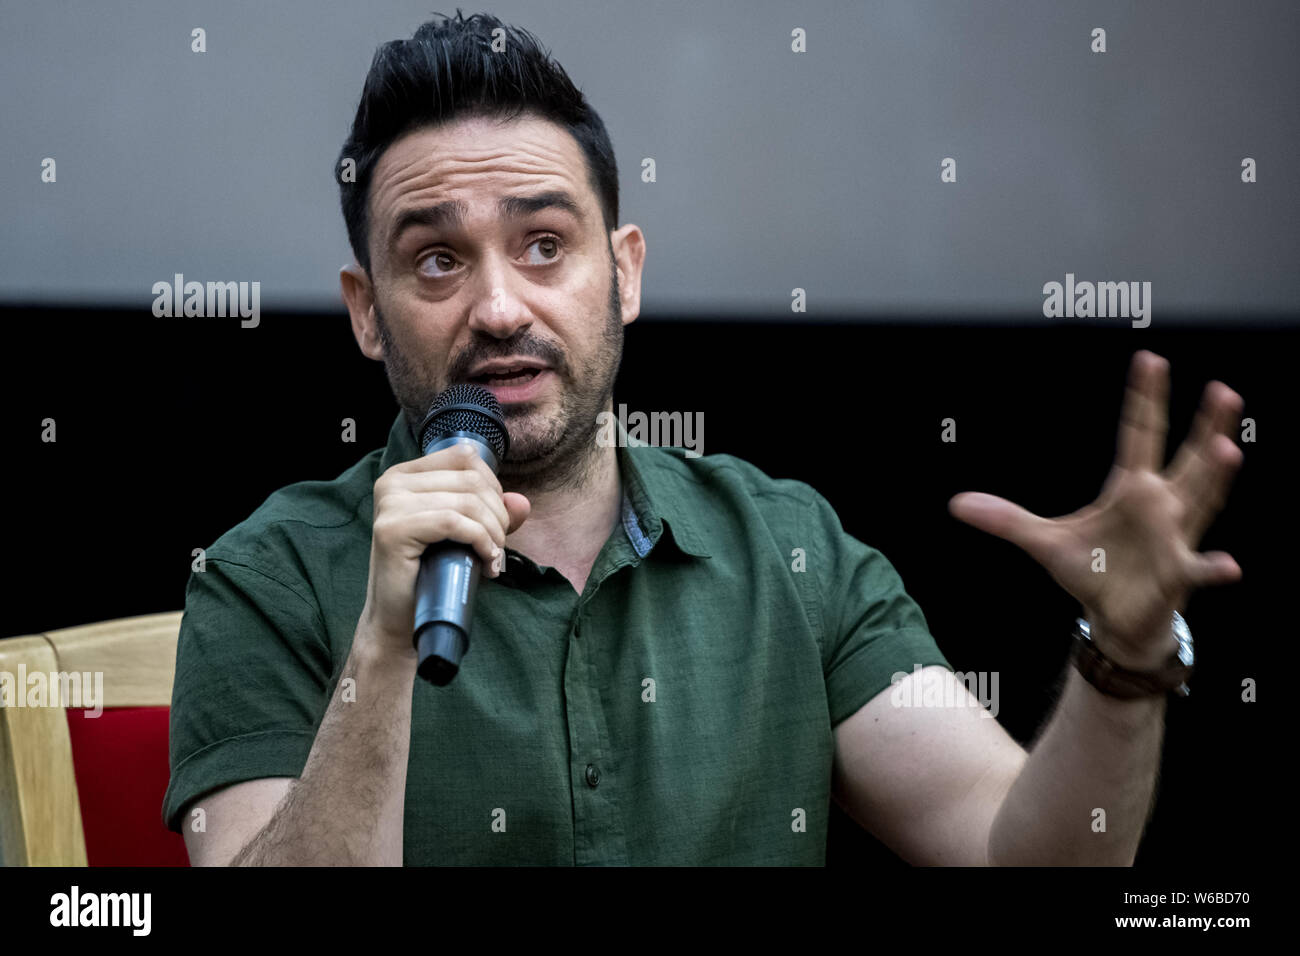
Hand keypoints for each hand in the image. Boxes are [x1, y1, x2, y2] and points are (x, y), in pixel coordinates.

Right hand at [360, 442, 530, 655]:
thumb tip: (522, 502)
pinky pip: (453, 522)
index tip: (496, 521)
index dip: (493, 487)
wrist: (397, 621)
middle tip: (498, 548)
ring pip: (466, 501)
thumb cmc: (430, 576)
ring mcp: (389, 504)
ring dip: (493, 532)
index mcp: (405, 475)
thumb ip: (492, 514)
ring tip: (493, 558)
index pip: (464, 457)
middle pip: (471, 480)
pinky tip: (486, 560)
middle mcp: (392, 483)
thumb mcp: (465, 536)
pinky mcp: (393, 530)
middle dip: (498, 515)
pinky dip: (480, 540)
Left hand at [949, 351, 1243, 667]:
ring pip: (1202, 500)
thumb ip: (1005, 519)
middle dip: (1205, 426)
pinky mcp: (1176, 574)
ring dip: (1215, 476)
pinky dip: (1212, 567)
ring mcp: (1174, 537)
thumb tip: (955, 503)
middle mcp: (1161, 505)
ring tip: (1228, 447)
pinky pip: (1197, 569)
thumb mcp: (1043, 541)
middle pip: (1187, 458)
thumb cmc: (1092, 572)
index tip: (1150, 359)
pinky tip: (1227, 564)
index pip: (1139, 434)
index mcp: (1130, 489)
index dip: (1143, 398)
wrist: (1117, 618)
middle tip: (1221, 391)